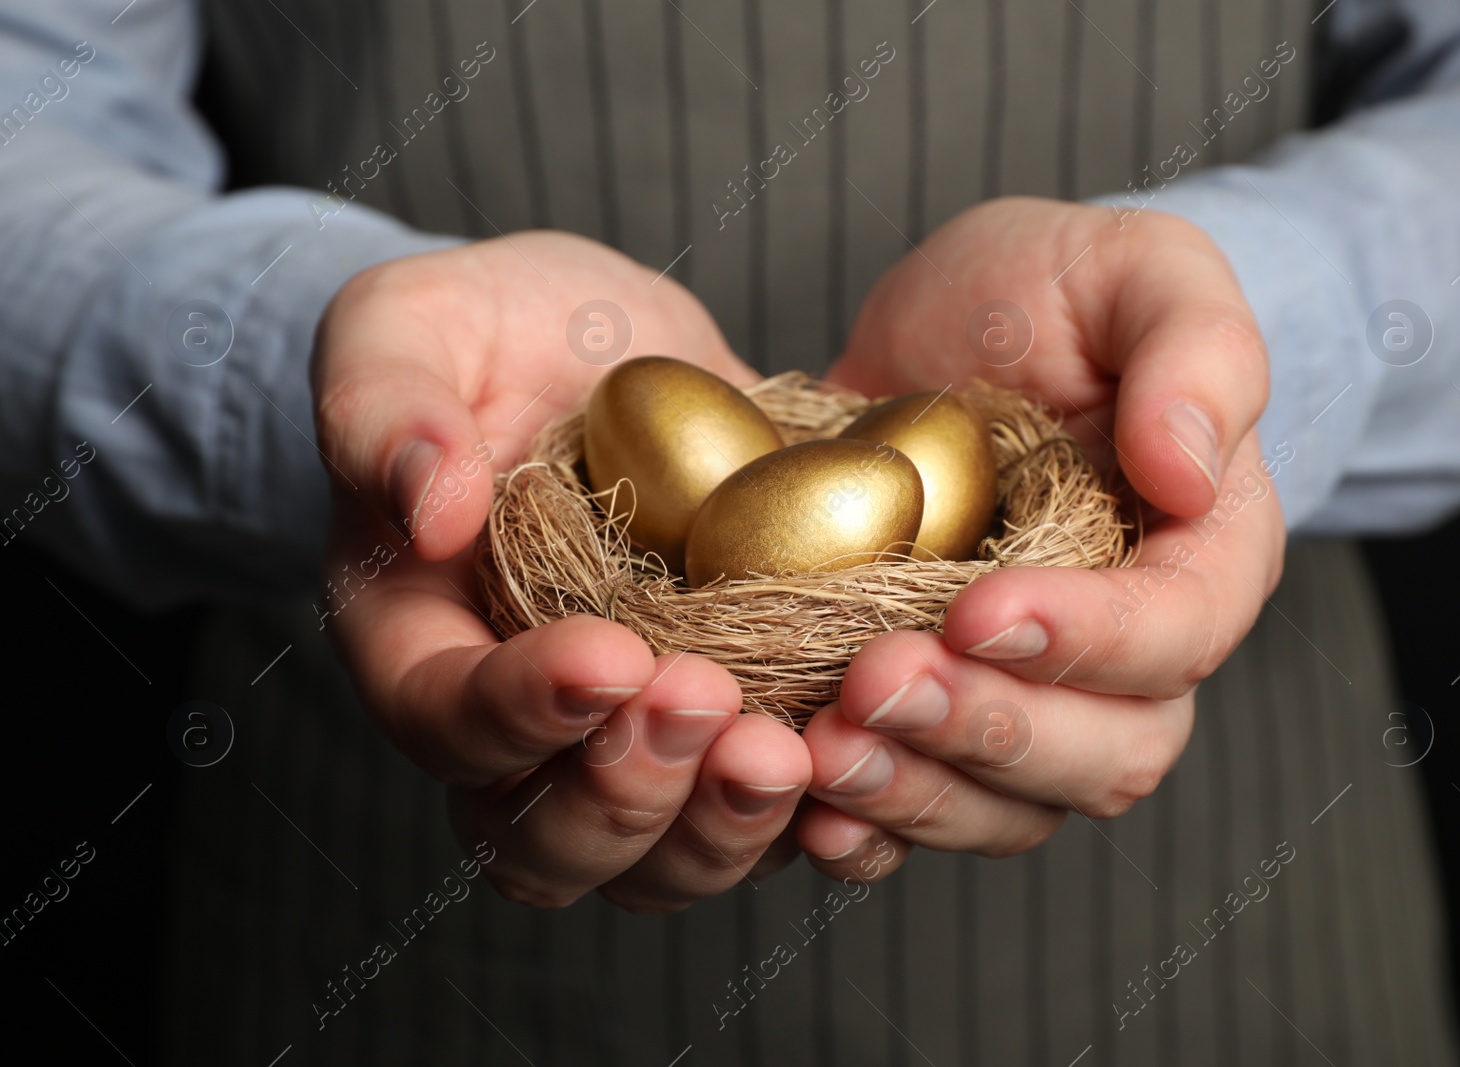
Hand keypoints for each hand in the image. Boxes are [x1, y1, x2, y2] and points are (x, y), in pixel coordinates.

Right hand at [313, 232, 809, 911]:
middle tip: (704, 701)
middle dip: (627, 796)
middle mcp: (520, 722)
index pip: (442, 719)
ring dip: (724, 827)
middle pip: (545, 842)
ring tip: (791, 750)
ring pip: (661, 861)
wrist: (600, 351)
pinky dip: (820, 817)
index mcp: (420, 640)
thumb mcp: (406, 326)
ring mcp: (632, 736)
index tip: (606, 656)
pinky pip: (768, 817)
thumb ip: (383, 405)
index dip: (518, 713)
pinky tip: (870, 758)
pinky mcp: (735, 720)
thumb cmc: (485, 336)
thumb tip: (426, 504)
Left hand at [798, 199, 1286, 878]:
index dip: (1089, 641)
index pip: (1179, 631)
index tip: (980, 610)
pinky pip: (929, 810)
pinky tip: (807, 809)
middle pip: (1105, 752)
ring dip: (920, 791)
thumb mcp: (1138, 274)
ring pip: (1014, 806)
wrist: (954, 336)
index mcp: (1202, 553)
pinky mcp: (946, 713)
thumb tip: (1190, 472)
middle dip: (990, 730)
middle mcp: (1133, 653)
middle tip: (877, 680)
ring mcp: (1036, 697)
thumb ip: (1197, 353)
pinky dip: (871, 826)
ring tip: (825, 748)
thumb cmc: (1060, 293)